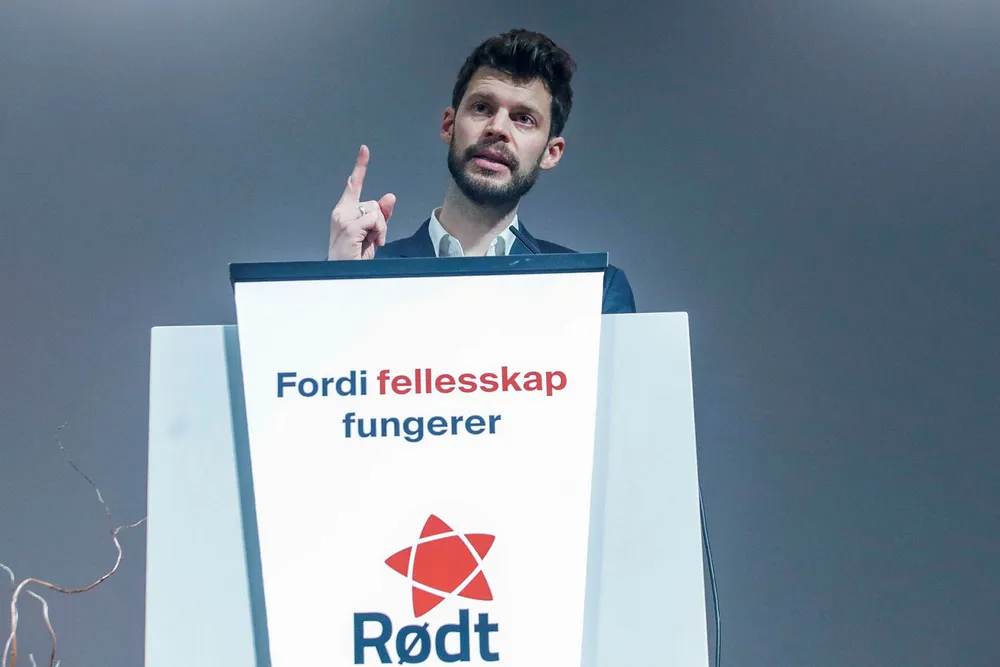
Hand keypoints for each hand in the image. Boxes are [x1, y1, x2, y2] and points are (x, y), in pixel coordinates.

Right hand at [328, 145, 395, 259]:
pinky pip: (375, 220)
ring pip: (375, 210)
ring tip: (372, 242)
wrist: (344, 274)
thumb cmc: (355, 256)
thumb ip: (380, 215)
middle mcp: (340, 211)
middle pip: (373, 203)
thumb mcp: (371, 233)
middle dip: (381, 220)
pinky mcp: (348, 226)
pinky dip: (379, 232)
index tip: (365, 149)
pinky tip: (373, 243)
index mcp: (344, 210)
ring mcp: (343, 218)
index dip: (360, 166)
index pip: (353, 184)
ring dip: (381, 228)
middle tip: (375, 238)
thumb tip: (390, 196)